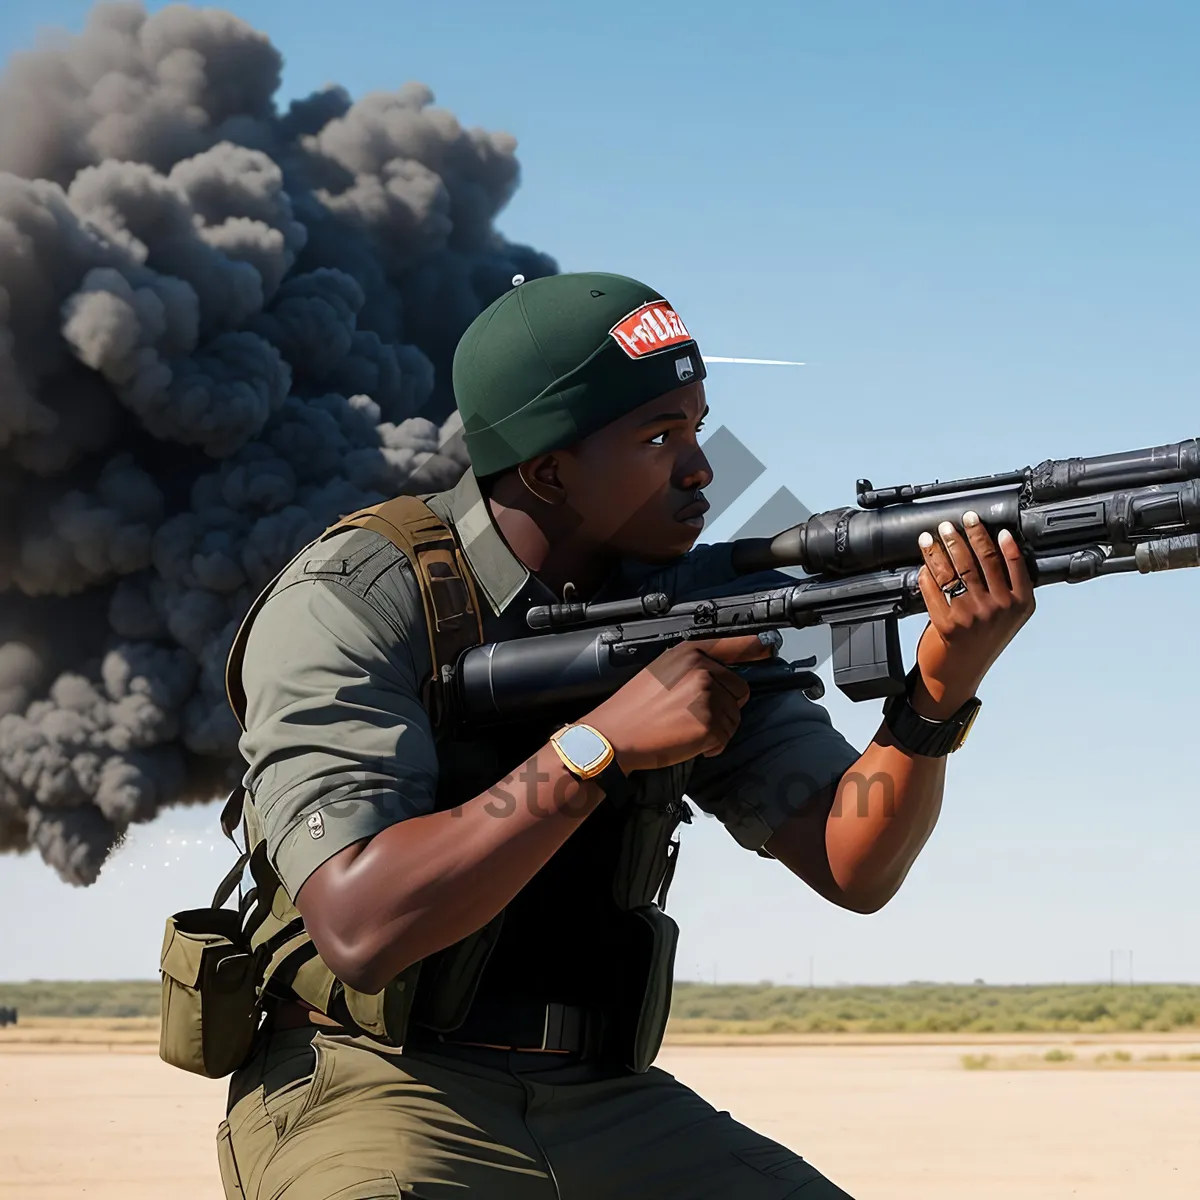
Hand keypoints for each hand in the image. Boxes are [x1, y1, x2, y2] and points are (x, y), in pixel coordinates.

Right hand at [583, 634, 773, 772]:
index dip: (755, 648)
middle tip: (693, 715)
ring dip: (717, 728)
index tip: (769, 647)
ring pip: (734, 716)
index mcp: (690, 653)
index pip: (734, 645)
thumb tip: (720, 672)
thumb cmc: (634, 707)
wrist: (615, 735)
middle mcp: (703, 670)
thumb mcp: (661, 670)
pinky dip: (711, 746)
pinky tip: (687, 742)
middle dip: (724, 706)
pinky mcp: (710, 725)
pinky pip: (726, 737)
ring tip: (685, 728)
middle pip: (740, 689)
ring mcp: (708, 697)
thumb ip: (692, 666)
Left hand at [912, 511, 1034, 718]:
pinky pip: (935, 589)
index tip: (986, 523)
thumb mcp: (1006, 618)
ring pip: (956, 571)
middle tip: (953, 522)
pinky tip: (923, 564)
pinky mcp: (947, 624)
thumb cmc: (981, 642)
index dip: (997, 540)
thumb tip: (992, 547)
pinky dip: (927, 574)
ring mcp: (973, 617)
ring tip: (932, 536)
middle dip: (965, 537)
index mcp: (1019, 605)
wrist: (958, 675)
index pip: (1011, 563)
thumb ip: (1005, 588)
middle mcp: (999, 610)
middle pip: (981, 562)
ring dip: (941, 549)